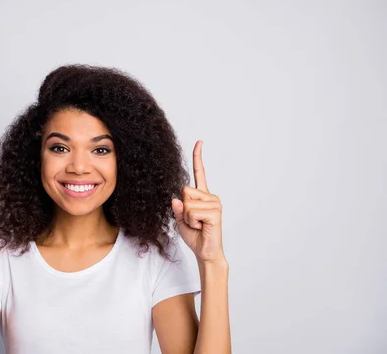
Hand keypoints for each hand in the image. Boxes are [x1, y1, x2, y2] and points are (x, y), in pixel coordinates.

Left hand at [172, 140, 225, 263]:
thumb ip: (178, 207)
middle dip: (183, 208)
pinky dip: (192, 222)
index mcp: (202, 195)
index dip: (198, 157)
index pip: (199, 173)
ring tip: (199, 225)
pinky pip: (192, 212)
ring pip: (187, 202)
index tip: (199, 142)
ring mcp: (214, 203)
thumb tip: (177, 199)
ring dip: (188, 217)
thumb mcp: (180, 219)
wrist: (205, 252)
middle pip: (184, 190)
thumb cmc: (194, 235)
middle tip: (194, 221)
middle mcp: (210, 196)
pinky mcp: (215, 212)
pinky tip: (202, 227)